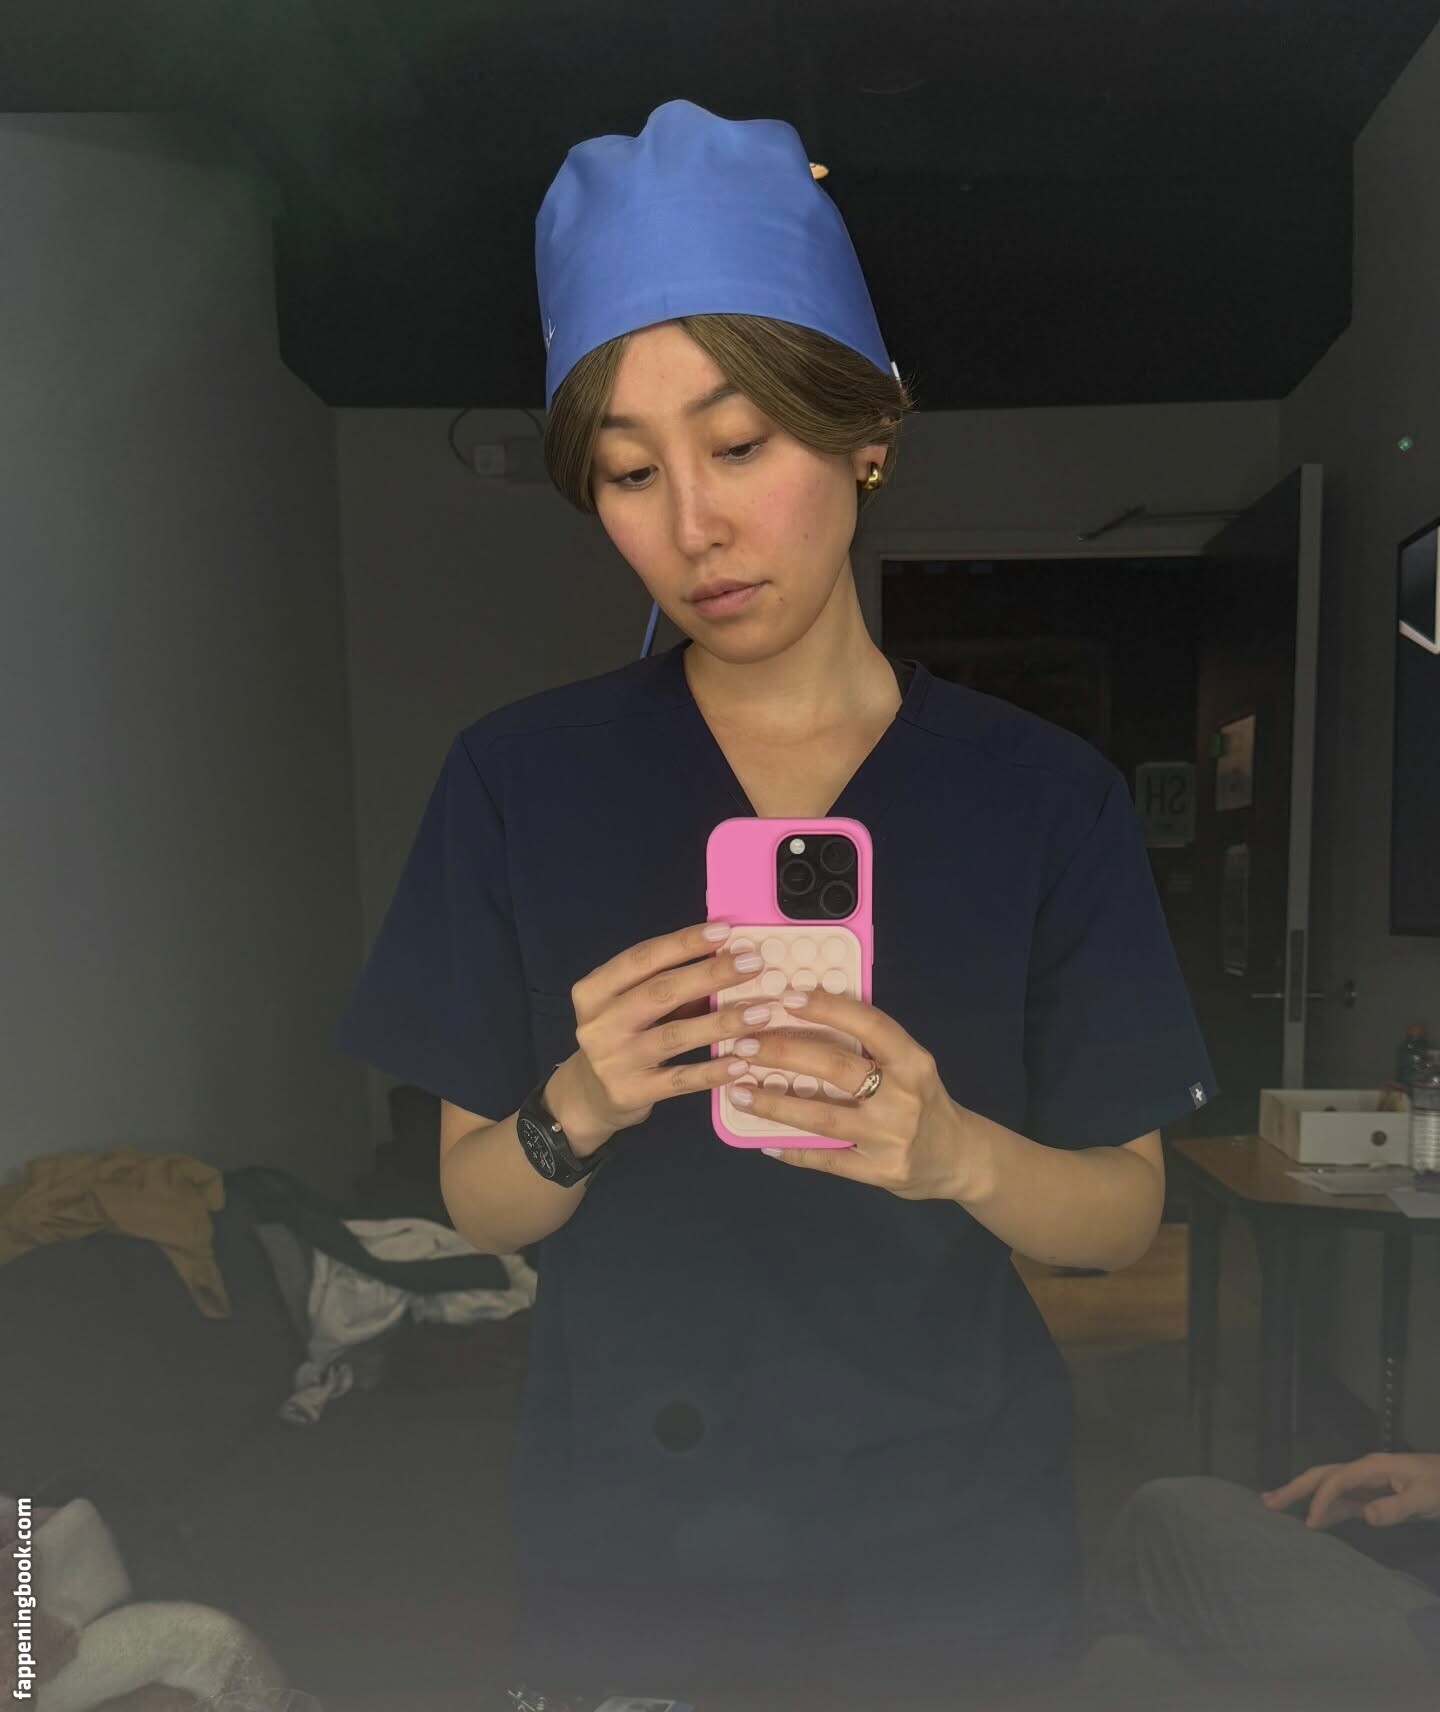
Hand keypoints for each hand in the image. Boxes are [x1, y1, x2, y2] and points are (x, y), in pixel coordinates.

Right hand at [556, 920, 792, 1152]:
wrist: (588, 1097)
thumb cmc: (621, 1038)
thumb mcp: (631, 1007)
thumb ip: (667, 986)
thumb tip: (724, 958)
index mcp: (595, 990)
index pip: (642, 958)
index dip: (684, 943)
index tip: (724, 931)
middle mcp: (599, 1023)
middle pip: (660, 991)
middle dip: (711, 975)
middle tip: (753, 964)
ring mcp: (612, 1060)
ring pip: (675, 1035)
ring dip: (722, 1022)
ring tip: (761, 1012)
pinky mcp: (630, 1092)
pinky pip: (680, 1080)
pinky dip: (713, 1071)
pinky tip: (742, 1062)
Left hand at [727, 986, 969, 1201]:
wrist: (959, 1157)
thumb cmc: (923, 1101)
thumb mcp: (909, 1066)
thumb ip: (870, 1047)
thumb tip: (805, 1016)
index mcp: (912, 1061)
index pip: (868, 1024)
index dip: (827, 1007)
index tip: (787, 996)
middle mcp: (903, 1097)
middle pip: (836, 1068)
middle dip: (784, 1053)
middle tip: (743, 1044)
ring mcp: (891, 1137)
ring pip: (822, 1117)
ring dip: (774, 1105)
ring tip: (738, 1092)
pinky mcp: (879, 1171)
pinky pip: (826, 1160)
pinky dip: (792, 1150)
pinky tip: (763, 1141)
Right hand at [1261, 1452, 1439, 1529]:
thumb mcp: (1425, 1498)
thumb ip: (1396, 1507)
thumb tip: (1365, 1516)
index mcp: (1372, 1467)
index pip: (1337, 1480)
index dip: (1321, 1500)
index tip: (1310, 1524)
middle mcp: (1363, 1471)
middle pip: (1322, 1476)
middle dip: (1294, 1488)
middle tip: (1267, 1502)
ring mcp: (1366, 1483)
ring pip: (1327, 1487)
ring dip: (1302, 1496)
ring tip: (1276, 1505)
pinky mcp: (1373, 1496)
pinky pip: (1342, 1502)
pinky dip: (1324, 1509)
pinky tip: (1313, 1520)